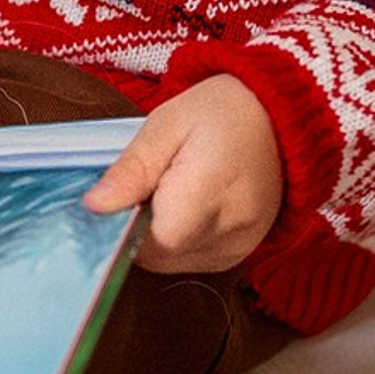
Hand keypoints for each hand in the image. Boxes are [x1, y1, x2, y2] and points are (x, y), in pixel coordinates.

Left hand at [83, 75, 283, 274]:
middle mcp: (229, 231)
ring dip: (157, 235)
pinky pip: (193, 260)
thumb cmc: (221, 111)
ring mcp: (239, 247)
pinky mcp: (241, 252)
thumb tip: (94, 206)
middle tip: (146, 183)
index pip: (147, 243)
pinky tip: (185, 205)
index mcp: (208, 194)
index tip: (117, 196)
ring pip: (172, 262)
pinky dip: (178, 240)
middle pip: (158, 255)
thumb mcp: (166, 125)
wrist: (281, 116)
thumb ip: (131, 169)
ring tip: (170, 189)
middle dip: (137, 227)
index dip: (121, 224)